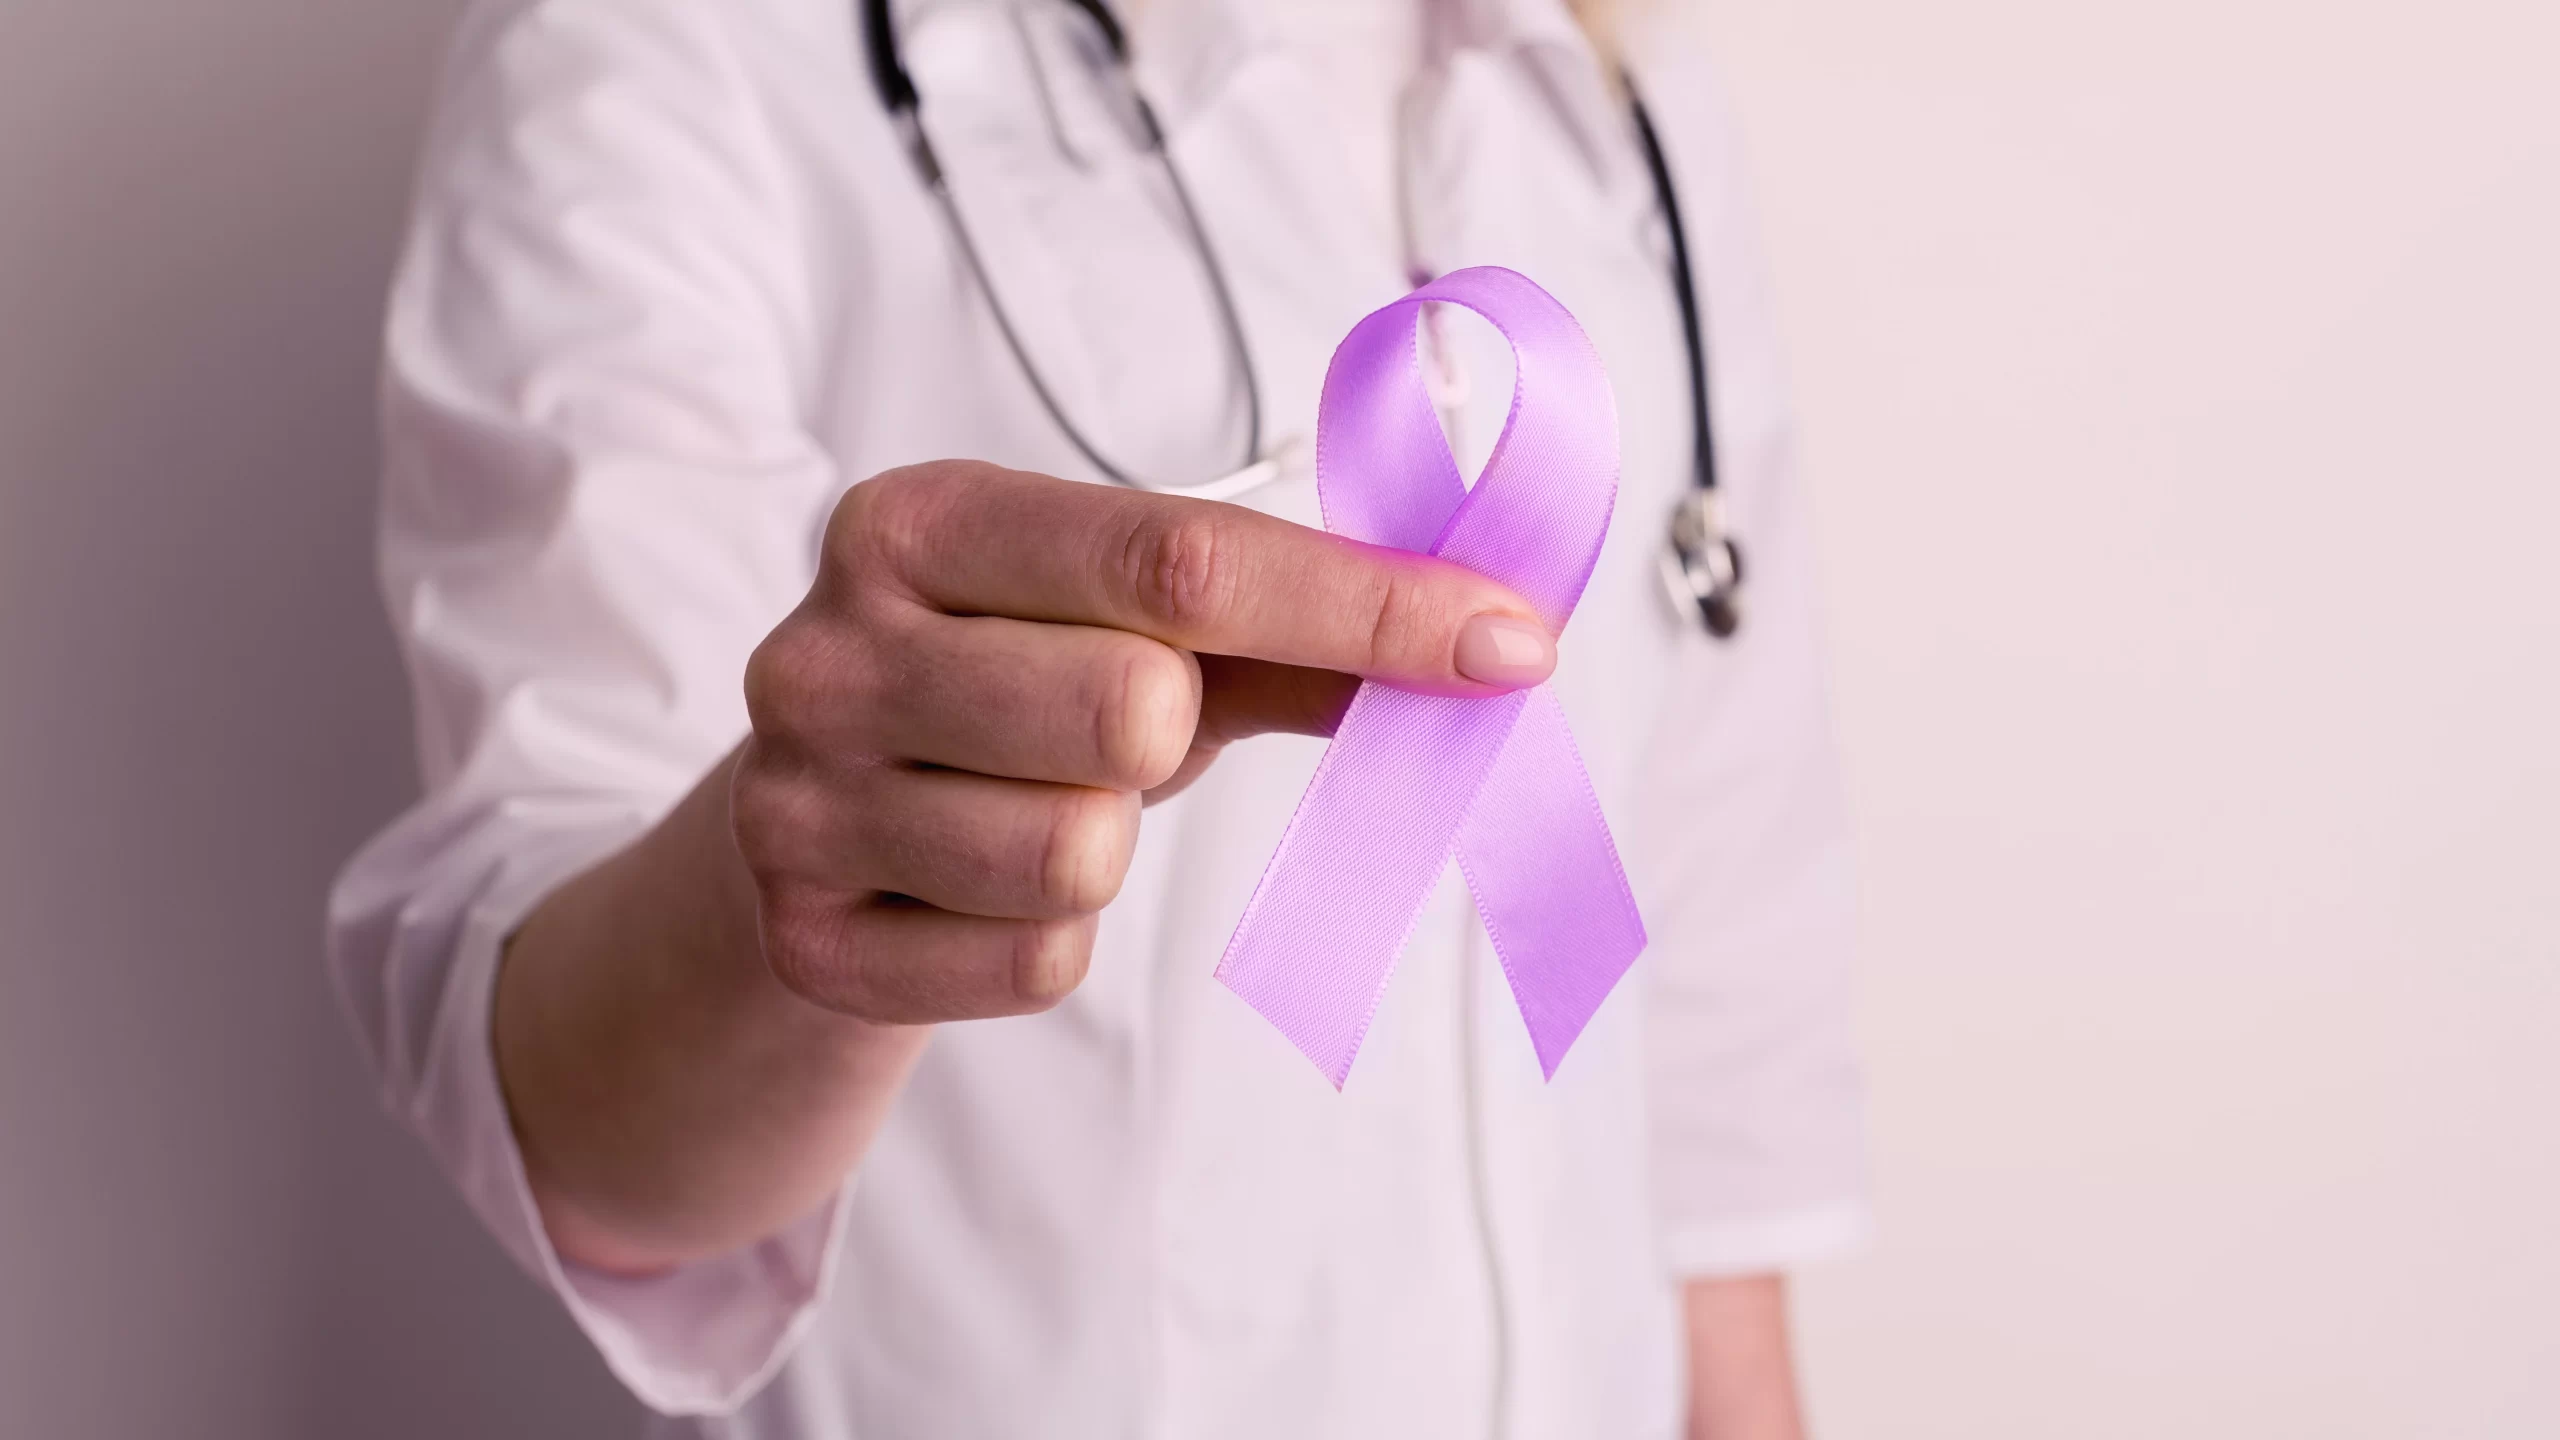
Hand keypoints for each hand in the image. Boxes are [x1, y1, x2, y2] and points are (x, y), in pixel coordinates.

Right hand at [731, 460, 1557, 1025]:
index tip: (1509, 643)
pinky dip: (1047, 936)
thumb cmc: (1006, 696)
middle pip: (1132, 709)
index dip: (1366, 608)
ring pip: (1080, 852)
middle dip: (1169, 734)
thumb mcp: (1124, 629)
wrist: (809, 830)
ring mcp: (800, 799)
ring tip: (1034, 807)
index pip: (1181, 560)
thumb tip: (1491, 648)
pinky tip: (982, 890)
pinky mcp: (809, 940)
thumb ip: (1293, 626)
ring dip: (1104, 842)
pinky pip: (1036, 959)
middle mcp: (831, 647)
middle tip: (1120, 732)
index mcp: (921, 522)